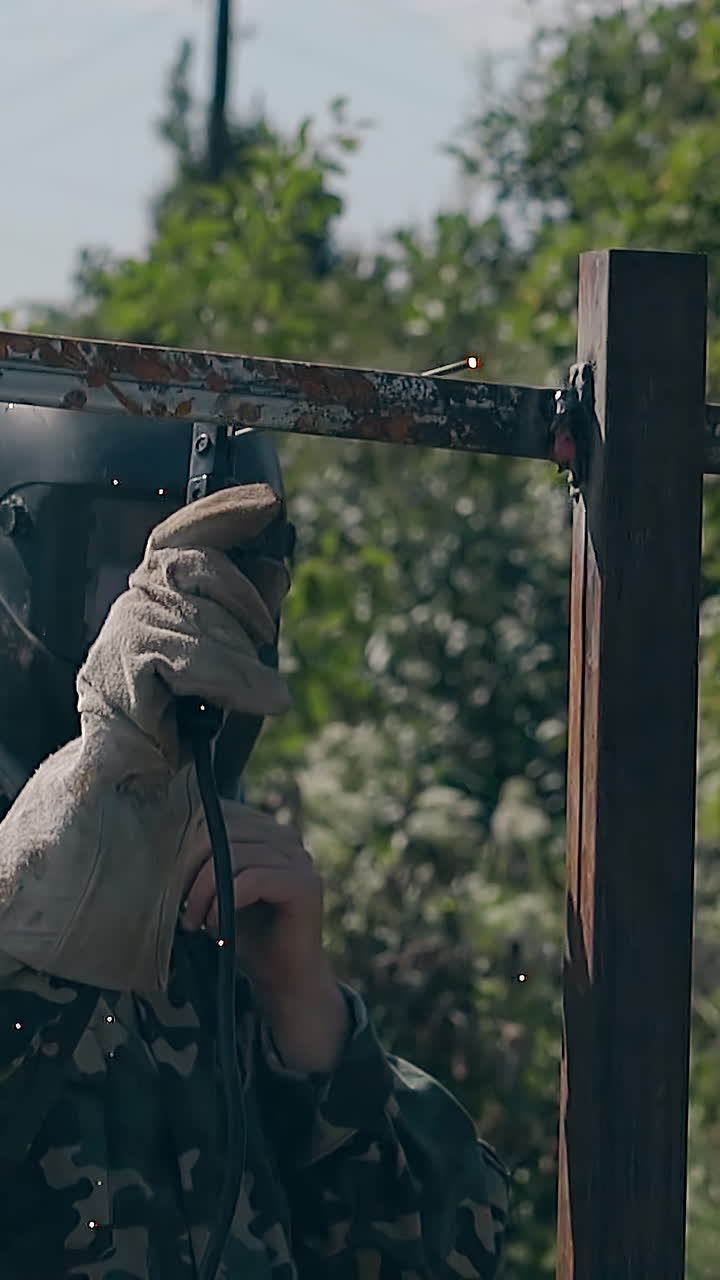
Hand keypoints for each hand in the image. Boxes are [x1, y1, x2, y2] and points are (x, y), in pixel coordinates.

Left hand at [181, 802, 350, 1072]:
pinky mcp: (306, 884)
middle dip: (188, 869)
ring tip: (194, 922)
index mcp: (263, 829)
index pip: (216, 813)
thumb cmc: (244, 936)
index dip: (184, 843)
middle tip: (177, 907)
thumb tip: (157, 841)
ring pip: (232, 856)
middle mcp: (285, 836)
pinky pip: (251, 879)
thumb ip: (200, 862)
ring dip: (203, 891)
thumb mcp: (215, 891)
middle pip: (220, 830)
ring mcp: (299, 858)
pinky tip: (216, 925)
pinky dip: (224, 902)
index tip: (165, 881)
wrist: (283, 982)